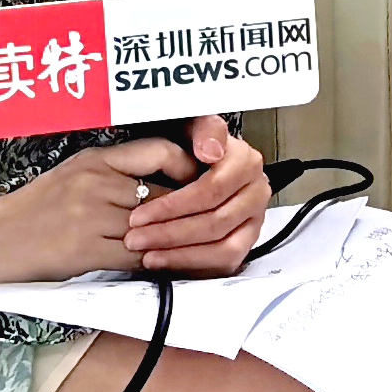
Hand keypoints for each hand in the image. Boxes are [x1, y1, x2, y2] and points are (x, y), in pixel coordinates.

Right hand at [0, 117, 268, 285]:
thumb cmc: (41, 204)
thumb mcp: (80, 169)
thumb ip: (121, 167)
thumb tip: (174, 172)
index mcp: (98, 159)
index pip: (159, 152)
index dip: (188, 166)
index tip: (203, 177)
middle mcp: (97, 183)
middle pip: (164, 194)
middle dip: (191, 208)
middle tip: (216, 214)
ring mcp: (92, 218)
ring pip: (155, 228)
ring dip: (178, 239)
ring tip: (201, 242)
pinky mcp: (87, 252)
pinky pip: (136, 257)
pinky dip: (157, 262)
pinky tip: (171, 264)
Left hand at [124, 115, 270, 273]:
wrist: (198, 165)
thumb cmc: (191, 147)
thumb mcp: (192, 126)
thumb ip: (203, 129)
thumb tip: (210, 151)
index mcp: (246, 163)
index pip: (211, 190)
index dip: (173, 205)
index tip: (139, 214)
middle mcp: (256, 192)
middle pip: (215, 222)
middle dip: (170, 233)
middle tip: (135, 238)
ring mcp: (254, 220)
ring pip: (223, 248)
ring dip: (180, 254)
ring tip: (147, 254)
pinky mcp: (246, 243)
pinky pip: (224, 263)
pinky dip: (192, 264)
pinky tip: (164, 261)